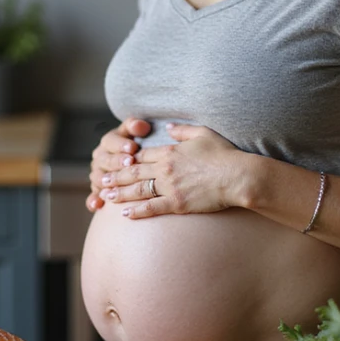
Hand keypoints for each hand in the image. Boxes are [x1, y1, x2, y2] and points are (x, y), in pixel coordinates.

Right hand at [86, 117, 151, 211]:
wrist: (131, 162)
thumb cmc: (137, 145)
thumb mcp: (136, 131)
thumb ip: (136, 126)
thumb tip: (141, 125)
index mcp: (109, 141)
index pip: (112, 141)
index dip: (121, 144)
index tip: (133, 147)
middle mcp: (100, 157)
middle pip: (105, 160)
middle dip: (117, 162)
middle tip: (129, 163)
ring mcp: (98, 174)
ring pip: (98, 178)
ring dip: (105, 182)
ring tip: (114, 186)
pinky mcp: (97, 189)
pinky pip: (93, 195)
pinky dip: (93, 200)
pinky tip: (97, 206)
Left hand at [98, 122, 243, 217]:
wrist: (237, 176)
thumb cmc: (224, 154)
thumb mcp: (203, 134)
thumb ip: (182, 130)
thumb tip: (168, 126)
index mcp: (170, 152)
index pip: (142, 155)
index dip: (127, 158)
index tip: (116, 161)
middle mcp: (165, 169)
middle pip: (134, 172)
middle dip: (116, 175)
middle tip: (102, 179)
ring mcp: (170, 187)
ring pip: (138, 190)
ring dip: (120, 193)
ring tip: (106, 194)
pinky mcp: (177, 204)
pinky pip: (152, 208)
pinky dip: (137, 211)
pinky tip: (125, 214)